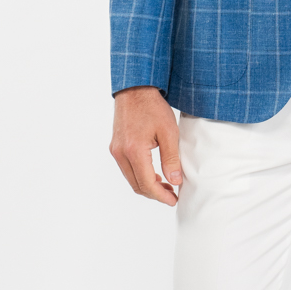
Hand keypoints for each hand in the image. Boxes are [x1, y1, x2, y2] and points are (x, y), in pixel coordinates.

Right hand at [109, 86, 181, 205]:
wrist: (135, 90)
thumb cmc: (152, 107)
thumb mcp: (168, 132)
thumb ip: (171, 159)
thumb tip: (174, 181)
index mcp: (134, 151)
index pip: (147, 183)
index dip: (161, 196)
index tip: (173, 200)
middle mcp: (121, 153)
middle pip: (137, 185)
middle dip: (155, 194)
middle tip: (171, 195)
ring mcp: (116, 150)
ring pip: (131, 179)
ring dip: (147, 185)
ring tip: (165, 185)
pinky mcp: (115, 147)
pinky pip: (127, 169)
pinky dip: (140, 175)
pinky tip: (153, 173)